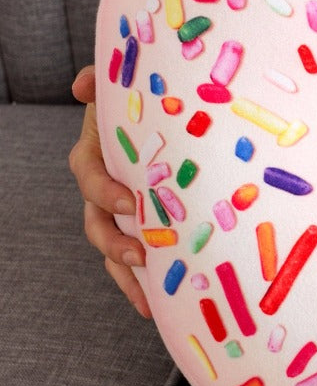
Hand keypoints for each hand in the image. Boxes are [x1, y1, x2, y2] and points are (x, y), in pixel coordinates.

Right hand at [69, 66, 150, 317]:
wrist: (165, 117)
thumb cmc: (145, 102)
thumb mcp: (125, 89)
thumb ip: (105, 81)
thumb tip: (82, 83)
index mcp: (97, 153)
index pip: (89, 173)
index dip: (104, 189)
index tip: (130, 200)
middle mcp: (104, 188)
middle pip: (96, 221)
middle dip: (114, 241)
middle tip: (142, 254)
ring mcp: (120, 213)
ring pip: (113, 248)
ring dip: (127, 273)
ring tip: (148, 296)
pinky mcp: (141, 228)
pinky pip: (135, 261)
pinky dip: (142, 284)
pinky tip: (157, 305)